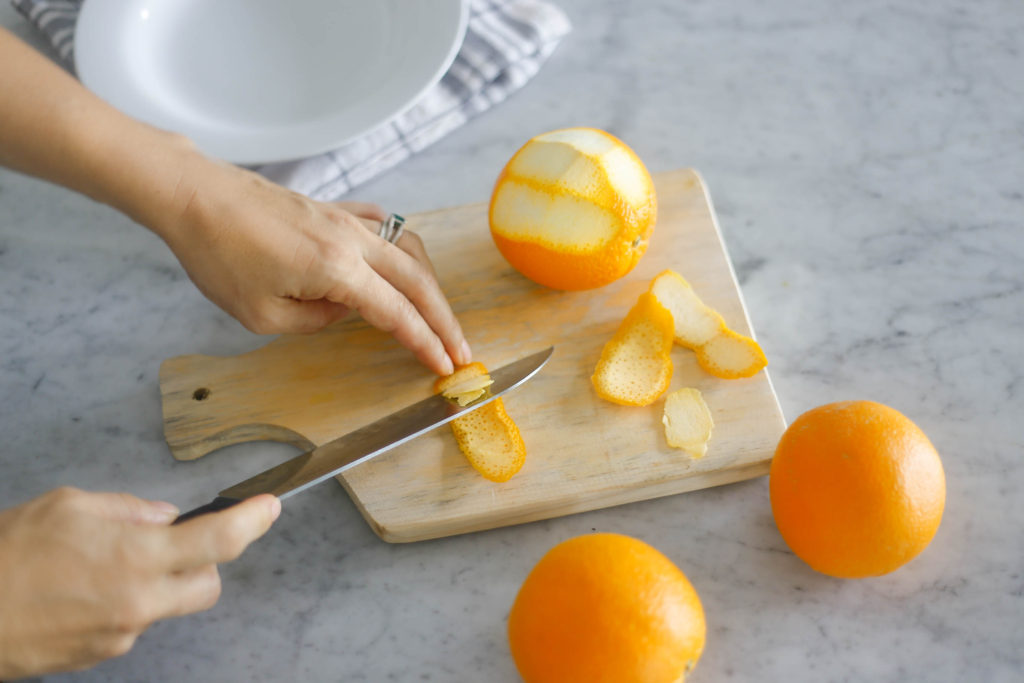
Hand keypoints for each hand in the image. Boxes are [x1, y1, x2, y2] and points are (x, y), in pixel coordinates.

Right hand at [0, 487, 279, 677]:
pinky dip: (127, 602)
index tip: (269, 507)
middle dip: (206, 562)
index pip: (218, 541)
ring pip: (170, 606)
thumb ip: (129, 509)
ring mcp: (123, 634)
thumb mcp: (70, 506)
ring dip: (162, 583)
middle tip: (178, 542)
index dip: (252, 522)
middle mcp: (140, 602)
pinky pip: (134, 623)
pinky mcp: (102, 654)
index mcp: (136, 557)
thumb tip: (164, 517)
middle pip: (210, 585)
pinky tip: (85, 590)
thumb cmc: (7, 554)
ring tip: (108, 565)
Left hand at [155, 156, 470, 375]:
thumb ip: (315, 322)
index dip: (425, 342)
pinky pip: (384, 227)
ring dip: (429, 284)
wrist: (197, 197)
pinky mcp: (334, 208)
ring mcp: (347, 219)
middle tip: (460, 349)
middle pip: (418, 281)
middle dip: (444, 319)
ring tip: (436, 311)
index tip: (446, 365)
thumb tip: (344, 312)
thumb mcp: (262, 315)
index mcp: (338, 269)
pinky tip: (400, 260)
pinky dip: (402, 248)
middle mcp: (353, 240)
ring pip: (409, 250)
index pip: (397, 313)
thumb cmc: (220, 257)